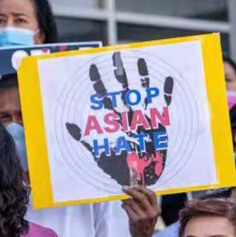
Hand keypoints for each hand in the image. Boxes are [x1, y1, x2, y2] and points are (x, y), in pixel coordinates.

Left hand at [65, 52, 173, 186]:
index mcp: (115, 122)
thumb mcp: (99, 153)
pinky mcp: (159, 124)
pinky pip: (164, 105)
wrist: (139, 180)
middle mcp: (130, 117)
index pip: (104, 97)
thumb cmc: (120, 168)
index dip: (98, 82)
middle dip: (120, 74)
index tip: (91, 68)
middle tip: (116, 57)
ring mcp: (145, 119)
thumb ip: (85, 138)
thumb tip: (68, 124)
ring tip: (141, 61)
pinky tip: (168, 79)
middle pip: (124, 90)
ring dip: (142, 78)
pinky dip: (166, 92)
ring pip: (143, 93)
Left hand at [123, 186, 159, 236]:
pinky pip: (127, 208)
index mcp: (156, 209)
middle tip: (124, 188)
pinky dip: (124, 206)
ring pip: (132, 202)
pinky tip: (123, 206)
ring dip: (125, 199)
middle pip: (141, 197)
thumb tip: (134, 190)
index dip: (142, 188)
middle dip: (131, 191)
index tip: (135, 186)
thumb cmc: (145, 224)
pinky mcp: (135, 220)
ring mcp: (143, 217)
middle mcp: (151, 213)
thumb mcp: (150, 213)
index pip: (151, 195)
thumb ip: (145, 203)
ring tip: (123, 199)